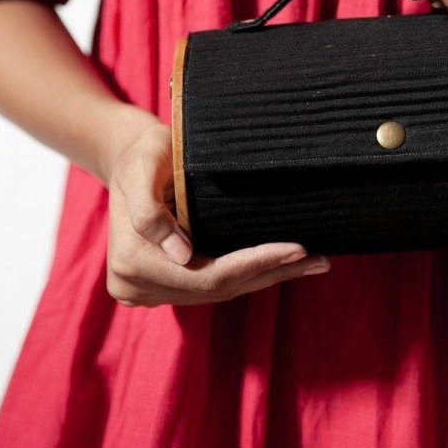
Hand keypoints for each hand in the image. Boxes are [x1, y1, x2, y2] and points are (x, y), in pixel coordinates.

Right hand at [104, 116, 329, 306]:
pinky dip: (248, 276)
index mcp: (131, 262)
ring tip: (311, 263)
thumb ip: (150, 213)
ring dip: (266, 277)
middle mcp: (135, 286)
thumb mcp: (142, 169)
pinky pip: (211, 286)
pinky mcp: (162, 286)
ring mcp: (147, 291)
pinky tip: (281, 266)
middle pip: (217, 289)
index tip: (296, 249)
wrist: (127, 158)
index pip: (206, 275)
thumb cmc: (142, 155)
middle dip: (271, 272)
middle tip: (319, 259)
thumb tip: (183, 255)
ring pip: (218, 292)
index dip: (254, 263)